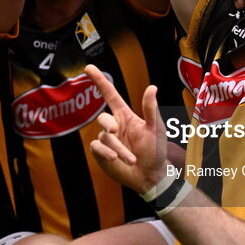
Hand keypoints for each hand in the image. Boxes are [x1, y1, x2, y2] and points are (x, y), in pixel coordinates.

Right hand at [86, 64, 167, 194]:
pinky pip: (96, 148)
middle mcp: (114, 126)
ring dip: (116, 147)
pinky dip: (105, 152)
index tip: (88, 67)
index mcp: (125, 116)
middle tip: (116, 131)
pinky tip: (115, 158)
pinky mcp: (101, 154)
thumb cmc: (156, 151)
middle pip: (103, 117)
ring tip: (131, 159)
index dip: (99, 80)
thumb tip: (152, 87)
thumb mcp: (156, 129)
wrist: (150, 177)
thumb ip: (151, 109)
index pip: (109, 94)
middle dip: (108, 124)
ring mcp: (107, 140)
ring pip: (103, 137)